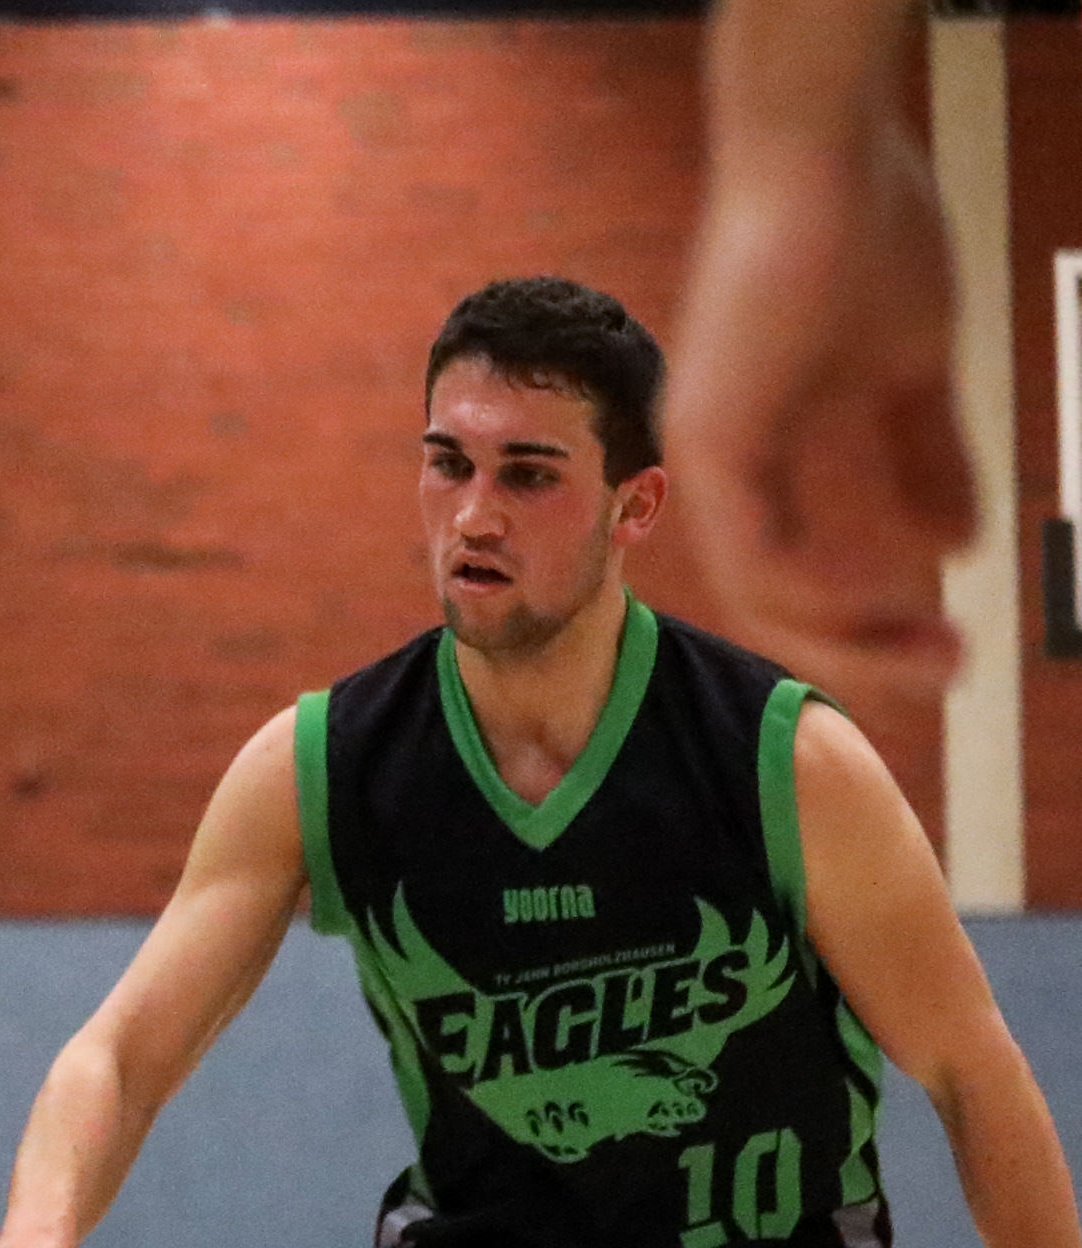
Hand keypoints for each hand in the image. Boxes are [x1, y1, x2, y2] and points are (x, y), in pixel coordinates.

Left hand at [673, 120, 975, 710]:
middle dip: (863, 645)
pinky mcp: (712, 436)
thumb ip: (924, 456)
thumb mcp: (912, 371)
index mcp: (758, 449)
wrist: (827, 158)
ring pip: (764, 590)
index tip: (948, 640)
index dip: (870, 616)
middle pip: (776, 597)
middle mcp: (719, 462)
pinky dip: (823, 587)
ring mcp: (706, 451)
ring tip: (935, 651)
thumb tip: (955, 544)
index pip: (800, 567)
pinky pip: (757, 551)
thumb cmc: (867, 240)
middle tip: (945, 675)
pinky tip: (894, 593)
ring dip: (851, 632)